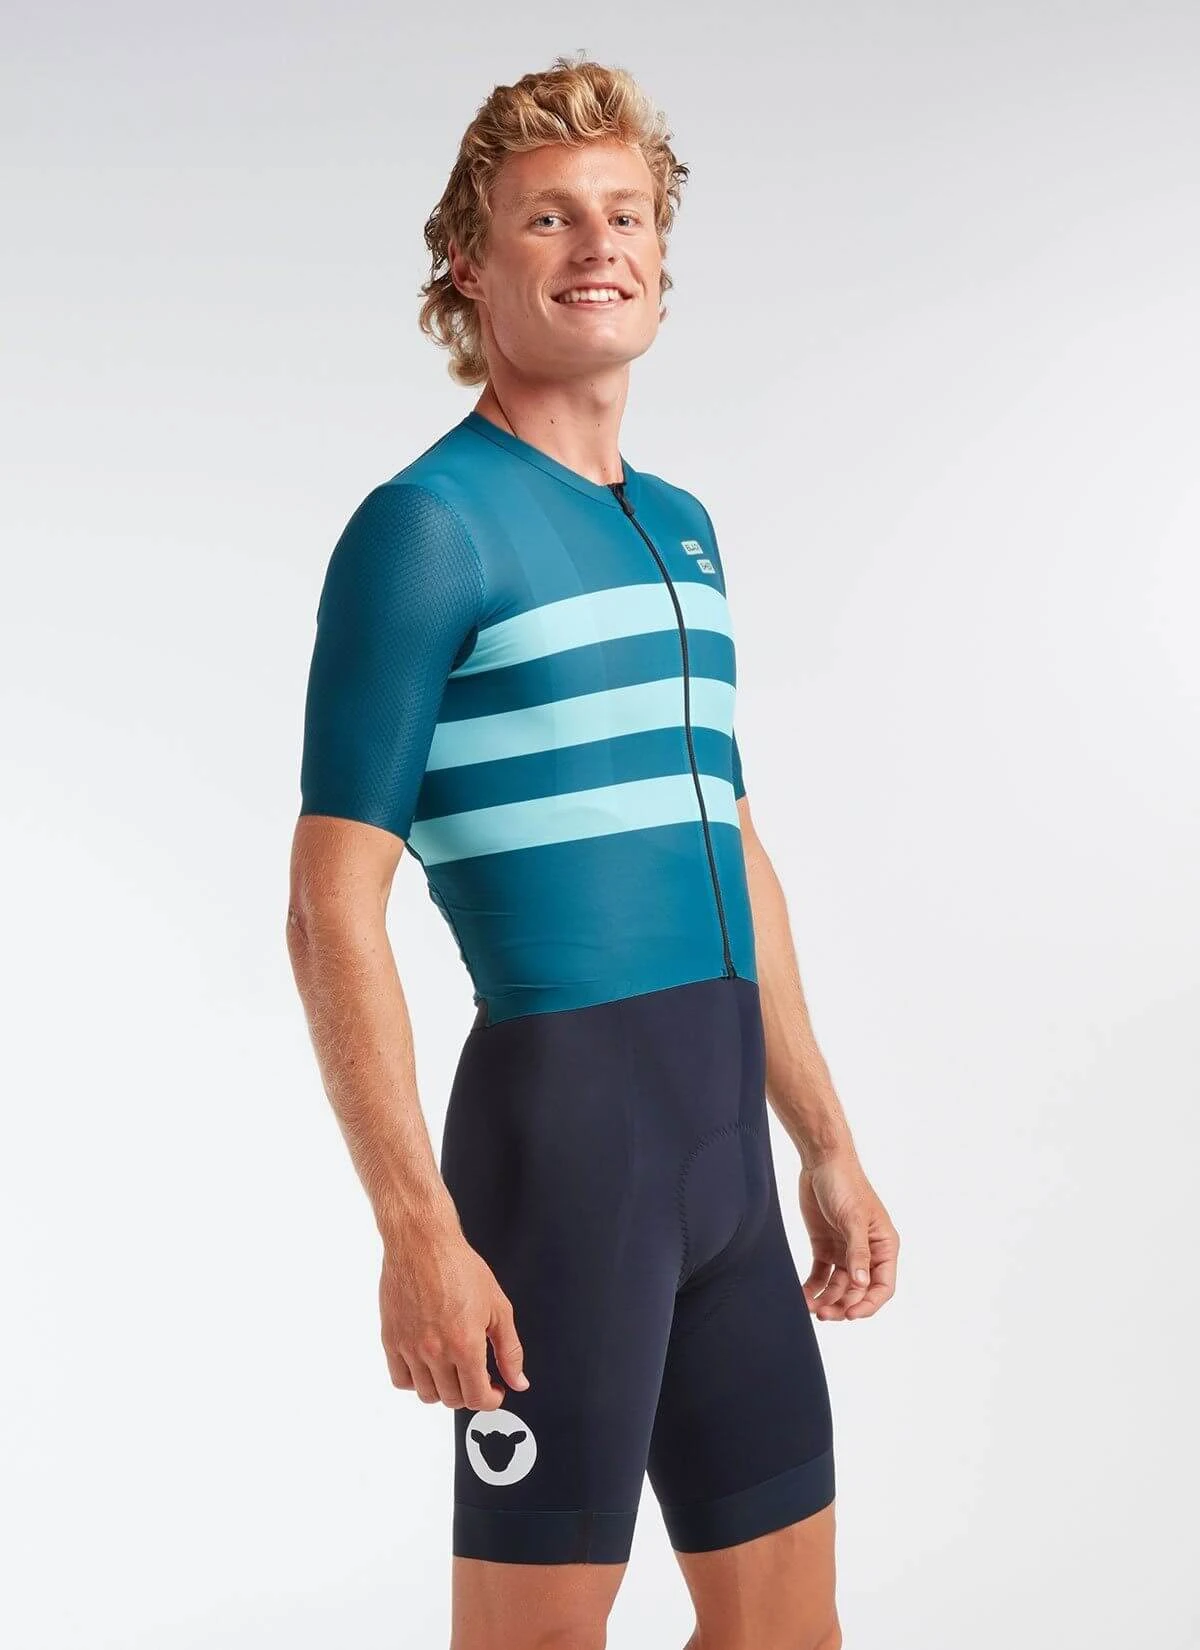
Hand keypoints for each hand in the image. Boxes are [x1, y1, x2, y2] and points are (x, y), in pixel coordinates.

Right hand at [379, 1226, 528, 1407]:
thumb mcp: (498, 1307)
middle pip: (452, 1400)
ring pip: (426, 1394)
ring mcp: (410, 1348)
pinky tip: (427, 1365)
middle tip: (476, 1376)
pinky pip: (400, 1379)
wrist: (422, 1243)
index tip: (494, 1390)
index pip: (477, 1398)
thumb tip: (518, 1381)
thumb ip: (510, 1350)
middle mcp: (436, 1352)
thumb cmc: (459, 1266)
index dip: (491, 1400)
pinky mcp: (391, 1340)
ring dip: (443, 1390)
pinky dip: (415, 1381)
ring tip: (452, 1370)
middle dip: (470, 1393)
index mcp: (465, 1345)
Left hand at [798, 1152, 898, 1320]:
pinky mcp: (825, 1247)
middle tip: (823, 1315)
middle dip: (842, 1305)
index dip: (868, 1304)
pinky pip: (821, 1275)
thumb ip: (858, 1253)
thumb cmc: (845, 1184)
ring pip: (838, 1287)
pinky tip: (802, 1296)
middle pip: (858, 1291)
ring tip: (809, 1307)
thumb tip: (862, 1284)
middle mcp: (866, 1253)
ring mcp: (845, 1251)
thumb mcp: (852, 1218)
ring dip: (826, 1300)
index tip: (850, 1314)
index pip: (882, 1286)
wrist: (821, 1161)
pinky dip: (813, 1287)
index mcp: (883, 1246)